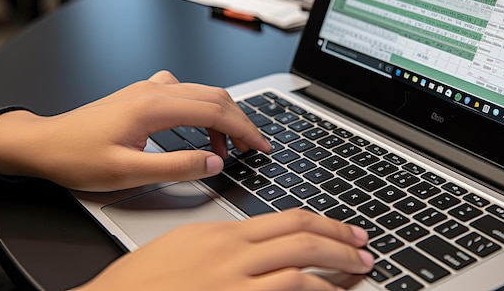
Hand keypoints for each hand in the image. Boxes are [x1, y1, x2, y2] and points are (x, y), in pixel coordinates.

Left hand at [0, 70, 270, 190]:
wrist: (43, 143)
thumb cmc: (77, 158)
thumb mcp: (128, 171)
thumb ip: (176, 166)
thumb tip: (215, 161)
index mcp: (155, 106)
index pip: (215, 112)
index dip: (244, 130)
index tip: (261, 147)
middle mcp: (155, 90)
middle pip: (214, 97)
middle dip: (241, 122)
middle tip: (255, 147)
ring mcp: (149, 88)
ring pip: (202, 93)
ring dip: (223, 116)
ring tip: (231, 145)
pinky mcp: (143, 94)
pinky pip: (185, 93)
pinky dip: (202, 108)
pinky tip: (198, 125)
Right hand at [73, 210, 373, 290]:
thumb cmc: (138, 282)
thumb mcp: (184, 247)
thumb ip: (227, 243)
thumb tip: (264, 245)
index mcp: (220, 233)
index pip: (287, 220)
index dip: (325, 224)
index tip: (345, 231)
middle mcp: (229, 255)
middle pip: (301, 239)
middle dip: (342, 243)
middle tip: (365, 250)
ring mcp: (231, 284)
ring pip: (300, 270)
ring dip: (338, 270)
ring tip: (359, 273)